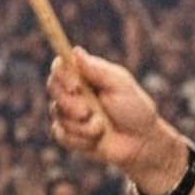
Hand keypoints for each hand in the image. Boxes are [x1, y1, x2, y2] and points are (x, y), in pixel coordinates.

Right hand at [47, 46, 163, 179]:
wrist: (141, 142)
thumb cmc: (135, 108)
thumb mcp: (121, 85)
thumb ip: (98, 70)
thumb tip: (76, 51)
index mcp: (85, 75)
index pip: (60, 66)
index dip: (62, 74)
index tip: (76, 87)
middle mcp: (74, 92)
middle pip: (53, 88)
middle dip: (70, 104)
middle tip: (88, 112)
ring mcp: (70, 113)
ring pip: (57, 114)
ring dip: (81, 125)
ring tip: (101, 128)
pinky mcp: (69, 135)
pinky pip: (60, 135)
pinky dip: (79, 140)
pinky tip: (94, 140)